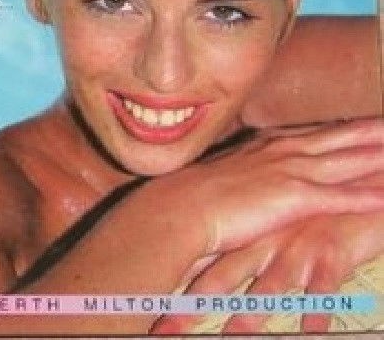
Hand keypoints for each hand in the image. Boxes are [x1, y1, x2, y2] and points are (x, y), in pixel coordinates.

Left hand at [152, 208, 383, 334]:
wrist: (359, 179)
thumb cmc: (315, 204)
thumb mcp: (279, 216)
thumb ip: (252, 233)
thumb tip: (220, 252)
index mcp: (250, 228)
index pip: (206, 258)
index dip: (175, 280)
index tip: (145, 305)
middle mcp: (266, 237)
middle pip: (226, 276)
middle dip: (197, 305)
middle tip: (166, 328)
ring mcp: (297, 244)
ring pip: (270, 284)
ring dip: (250, 312)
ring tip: (231, 336)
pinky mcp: (329, 252)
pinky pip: (321, 288)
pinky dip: (316, 311)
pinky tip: (309, 331)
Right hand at [174, 119, 383, 257]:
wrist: (181, 206)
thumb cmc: (196, 192)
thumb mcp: (226, 170)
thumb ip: (248, 167)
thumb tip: (253, 175)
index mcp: (269, 144)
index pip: (315, 132)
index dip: (343, 126)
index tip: (364, 120)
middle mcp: (284, 151)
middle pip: (339, 137)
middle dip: (370, 131)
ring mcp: (291, 171)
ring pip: (347, 161)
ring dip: (377, 155)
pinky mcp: (293, 197)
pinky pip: (340, 197)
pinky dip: (368, 197)